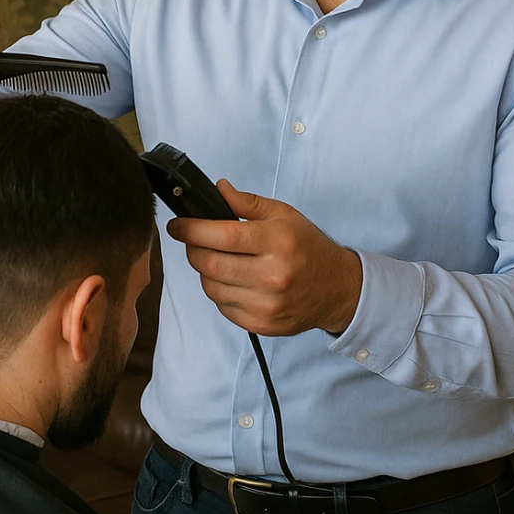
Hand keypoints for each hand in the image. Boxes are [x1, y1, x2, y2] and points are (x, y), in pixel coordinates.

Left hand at [166, 180, 362, 336]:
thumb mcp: (284, 215)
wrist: (337, 289)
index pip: (222, 235)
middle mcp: (273, 275)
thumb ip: (247, 202)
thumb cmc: (308, 247)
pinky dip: (219, 292)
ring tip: (216, 259)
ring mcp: (267, 304)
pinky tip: (232, 280)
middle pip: (210, 263)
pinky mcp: (262, 324)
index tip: (177, 225)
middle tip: (193, 240)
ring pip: (211, 287)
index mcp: (277, 241)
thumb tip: (218, 189)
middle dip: (192, 249)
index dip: (191, 229)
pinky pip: (222, 307)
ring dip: (204, 271)